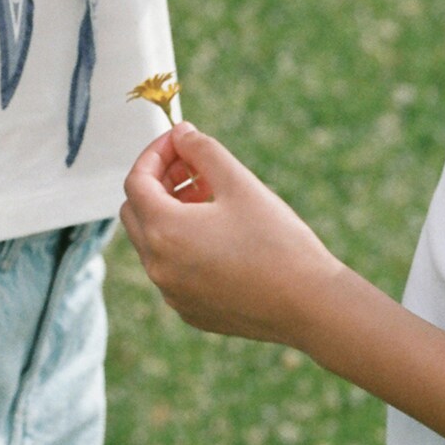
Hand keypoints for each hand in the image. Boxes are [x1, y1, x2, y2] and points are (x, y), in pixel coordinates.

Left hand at [121, 124, 346, 347]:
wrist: (309, 304)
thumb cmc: (277, 241)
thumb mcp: (240, 184)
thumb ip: (203, 151)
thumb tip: (181, 133)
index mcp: (165, 232)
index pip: (136, 181)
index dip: (155, 154)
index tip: (181, 140)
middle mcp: (158, 267)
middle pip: (135, 212)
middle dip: (158, 182)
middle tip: (193, 167)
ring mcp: (172, 293)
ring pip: (152, 242)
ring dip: (170, 213)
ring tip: (210, 197)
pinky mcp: (190, 310)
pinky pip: (171, 270)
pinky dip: (182, 245)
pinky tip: (219, 235)